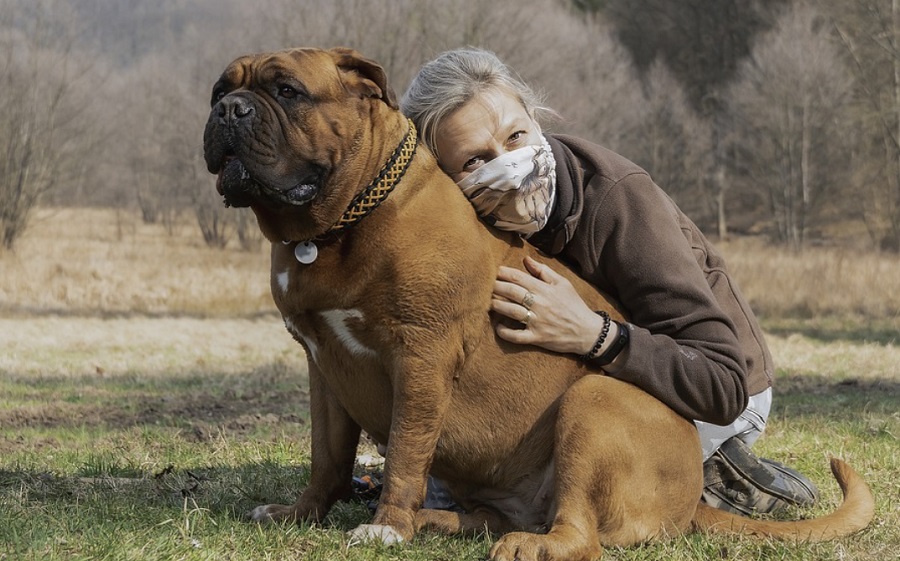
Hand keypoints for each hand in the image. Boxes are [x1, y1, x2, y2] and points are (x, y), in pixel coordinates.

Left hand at [492, 255, 614, 355]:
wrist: (587, 331)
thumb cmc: (574, 305)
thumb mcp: (563, 283)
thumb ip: (543, 271)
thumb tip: (526, 259)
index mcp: (544, 290)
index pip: (519, 278)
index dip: (503, 273)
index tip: (494, 271)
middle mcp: (539, 304)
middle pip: (511, 292)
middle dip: (496, 287)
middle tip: (484, 285)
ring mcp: (537, 322)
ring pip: (511, 312)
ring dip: (497, 306)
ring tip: (488, 302)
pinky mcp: (537, 338)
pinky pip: (516, 336)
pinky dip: (505, 332)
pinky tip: (497, 326)